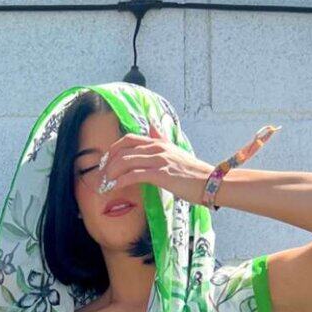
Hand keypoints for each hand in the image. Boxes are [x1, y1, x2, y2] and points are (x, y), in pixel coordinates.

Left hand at [97, 122, 211, 206]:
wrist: (210, 182)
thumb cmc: (192, 172)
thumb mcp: (175, 151)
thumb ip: (161, 138)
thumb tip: (152, 123)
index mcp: (158, 142)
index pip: (128, 139)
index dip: (113, 149)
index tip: (106, 162)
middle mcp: (157, 148)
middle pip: (123, 150)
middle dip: (108, 163)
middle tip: (102, 176)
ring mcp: (159, 160)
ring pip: (126, 162)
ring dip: (111, 173)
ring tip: (105, 184)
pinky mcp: (161, 174)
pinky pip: (134, 175)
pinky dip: (121, 181)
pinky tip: (115, 187)